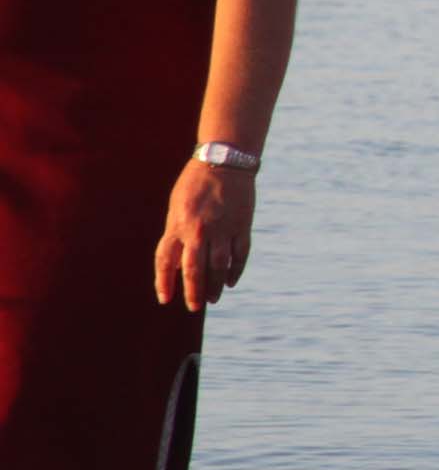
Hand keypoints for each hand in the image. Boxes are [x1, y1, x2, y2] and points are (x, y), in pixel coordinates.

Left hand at [155, 160, 254, 310]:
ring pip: (219, 266)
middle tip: (194, 307)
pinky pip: (240, 254)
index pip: (167, 261)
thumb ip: (177, 234)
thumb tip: (179, 264)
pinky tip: (230, 281)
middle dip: (193, 291)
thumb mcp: (176, 208)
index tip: (166, 299)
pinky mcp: (242, 225)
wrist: (224, 162)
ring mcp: (223, 228)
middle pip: (194, 269)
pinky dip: (235, 270)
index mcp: (178, 225)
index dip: (165, 282)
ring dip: (215, 285)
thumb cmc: (194, 185)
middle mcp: (199, 230)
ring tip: (212, 299)